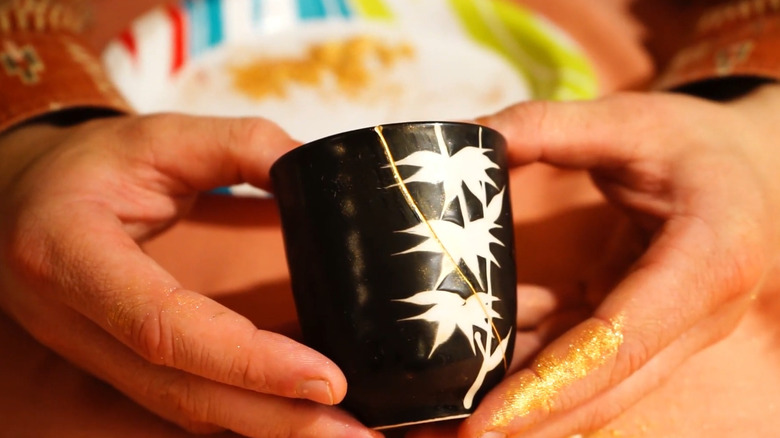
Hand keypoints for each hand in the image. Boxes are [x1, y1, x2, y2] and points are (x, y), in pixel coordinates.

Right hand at [0, 114, 378, 437]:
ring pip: (182, 411)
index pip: (164, 326)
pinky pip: (182, 401)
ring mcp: (89, 355)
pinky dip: (242, 413)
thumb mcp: (158, 137)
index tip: (327, 380)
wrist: (18, 200)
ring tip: (343, 436)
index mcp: (68, 254)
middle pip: (180, 392)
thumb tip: (318, 171)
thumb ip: (242, 147)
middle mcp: (73, 322)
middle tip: (358, 435)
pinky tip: (292, 417)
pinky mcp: (116, 365)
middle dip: (274, 420)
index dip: (248, 361)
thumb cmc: (84, 166)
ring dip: (266, 429)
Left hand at [410, 83, 779, 437]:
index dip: (547, 390)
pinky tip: (476, 355)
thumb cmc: (700, 145)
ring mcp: (674, 333)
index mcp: (706, 262)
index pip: (617, 345)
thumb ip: (548, 127)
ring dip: (519, 405)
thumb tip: (469, 139)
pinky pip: (584, 361)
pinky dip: (531, 365)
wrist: (755, 170)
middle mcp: (697, 316)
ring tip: (441, 414)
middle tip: (436, 437)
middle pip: (602, 389)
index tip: (481, 425)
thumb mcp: (631, 120)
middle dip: (521, 422)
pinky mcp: (646, 332)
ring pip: (591, 388)